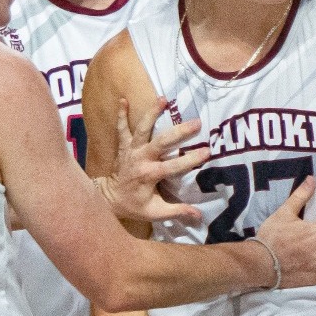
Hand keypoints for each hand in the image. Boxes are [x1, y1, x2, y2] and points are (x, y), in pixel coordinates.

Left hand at [98, 97, 208, 223]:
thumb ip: (177, 212)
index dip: (190, 159)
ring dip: (151, 114)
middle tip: (197, 122)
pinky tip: (123, 99)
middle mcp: (140, 159)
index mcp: (150, 175)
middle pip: (161, 142)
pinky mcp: (123, 146)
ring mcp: (131, 151)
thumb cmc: (134, 206)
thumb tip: (199, 216)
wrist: (108, 200)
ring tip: (163, 100)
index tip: (207, 151)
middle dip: (179, 132)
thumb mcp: (156, 213)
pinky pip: (121, 128)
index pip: (174, 166)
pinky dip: (121, 114)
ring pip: (141, 129)